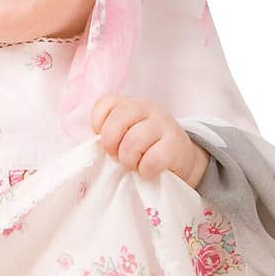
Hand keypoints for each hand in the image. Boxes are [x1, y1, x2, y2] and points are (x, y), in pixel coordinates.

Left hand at [90, 94, 209, 188]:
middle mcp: (147, 109)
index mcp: (130, 105)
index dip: (99, 125)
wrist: (180, 158)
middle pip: (117, 122)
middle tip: (117, 156)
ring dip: (128, 160)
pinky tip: (148, 171)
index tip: (108, 140)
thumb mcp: (125, 135)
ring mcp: (163, 125)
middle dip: (111, 144)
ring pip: (133, 142)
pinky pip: (152, 160)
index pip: (105, 104)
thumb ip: (109, 135)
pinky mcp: (176, 146)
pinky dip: (145, 170)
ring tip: (134, 165)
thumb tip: (94, 149)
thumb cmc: (145, 148)